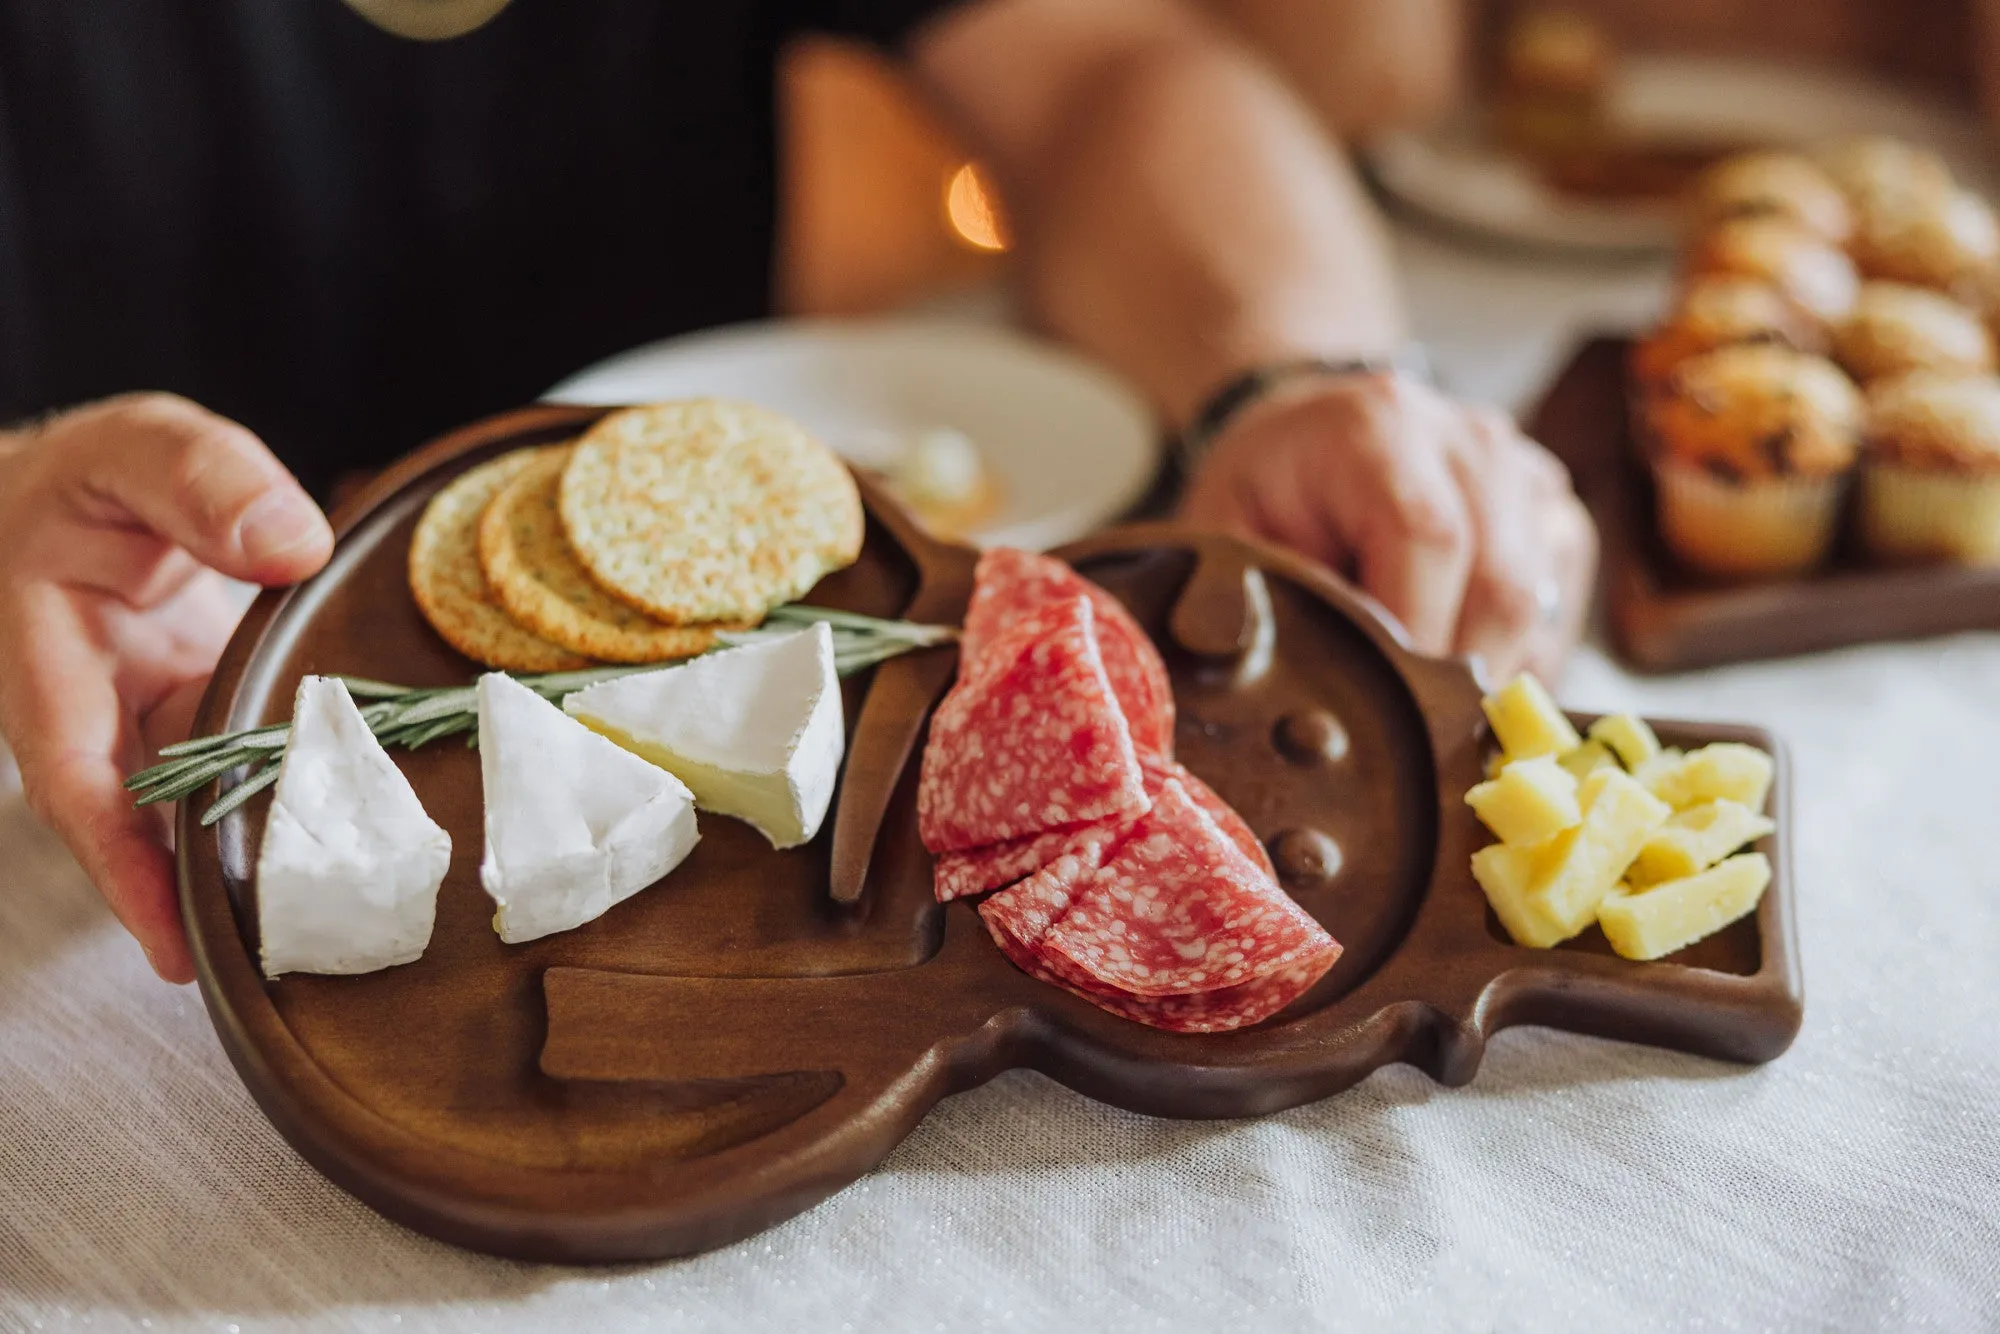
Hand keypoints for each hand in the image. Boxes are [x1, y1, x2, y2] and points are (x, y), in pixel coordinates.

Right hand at [0, 395, 332, 981]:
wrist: (74, 495)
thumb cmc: (90, 476)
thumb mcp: (138, 447)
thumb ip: (205, 480)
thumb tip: (293, 544)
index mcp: (48, 665)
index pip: (79, 786)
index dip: (124, 868)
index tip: (174, 943)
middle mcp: (96, 716)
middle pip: (144, 829)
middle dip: (202, 893)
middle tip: (286, 954)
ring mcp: (151, 728)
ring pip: (201, 811)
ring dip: (258, 854)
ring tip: (339, 915)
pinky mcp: (199, 723)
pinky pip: (242, 775)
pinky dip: (293, 796)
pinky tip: (365, 824)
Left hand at [1180, 371, 1595, 682]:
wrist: (1310, 433)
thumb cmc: (1264, 493)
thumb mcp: (1224, 531)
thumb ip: (1250, 596)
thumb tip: (1302, 688)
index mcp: (1378, 428)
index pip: (1429, 537)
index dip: (1414, 634)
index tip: (1383, 703)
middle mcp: (1469, 440)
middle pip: (1503, 581)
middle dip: (1457, 676)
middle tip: (1411, 735)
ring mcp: (1524, 476)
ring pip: (1539, 604)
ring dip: (1489, 675)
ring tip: (1427, 705)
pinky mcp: (1555, 517)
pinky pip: (1558, 613)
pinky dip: (1516, 664)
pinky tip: (1458, 676)